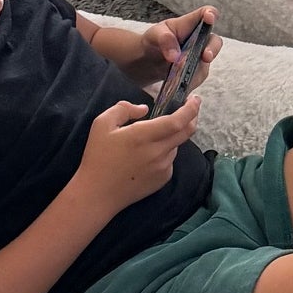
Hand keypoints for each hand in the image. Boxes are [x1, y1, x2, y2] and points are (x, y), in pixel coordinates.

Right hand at [75, 93, 203, 210]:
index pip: (177, 121)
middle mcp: (158, 152)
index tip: (195, 99)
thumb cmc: (98, 157)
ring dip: (171, 137)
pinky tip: (146, 157)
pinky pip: (170, 160)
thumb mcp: (102, 124)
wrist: (98, 193)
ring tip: (151, 139)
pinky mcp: (163, 179)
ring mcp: (163, 167)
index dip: (191, 109)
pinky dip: (164, 152)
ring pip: (176, 145)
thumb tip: (144, 109)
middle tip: (188, 109)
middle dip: (192, 118)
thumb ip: (124, 109)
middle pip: (186, 132)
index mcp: (143, 136)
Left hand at [138, 6, 220, 96]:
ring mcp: (200, 56)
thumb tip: (175, 57)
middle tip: (206, 56)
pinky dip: (189, 82)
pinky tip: (180, 86)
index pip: (206, 14)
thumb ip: (165, 40)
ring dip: (196, 70)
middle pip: (215, 42)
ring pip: (206, 64)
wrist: (148, 61)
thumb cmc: (154, 41)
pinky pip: (198, 77)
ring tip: (180, 75)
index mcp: (190, 23)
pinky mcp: (197, 72)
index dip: (211, 14)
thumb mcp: (154, 35)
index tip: (209, 17)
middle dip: (212, 49)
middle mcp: (200, 39)